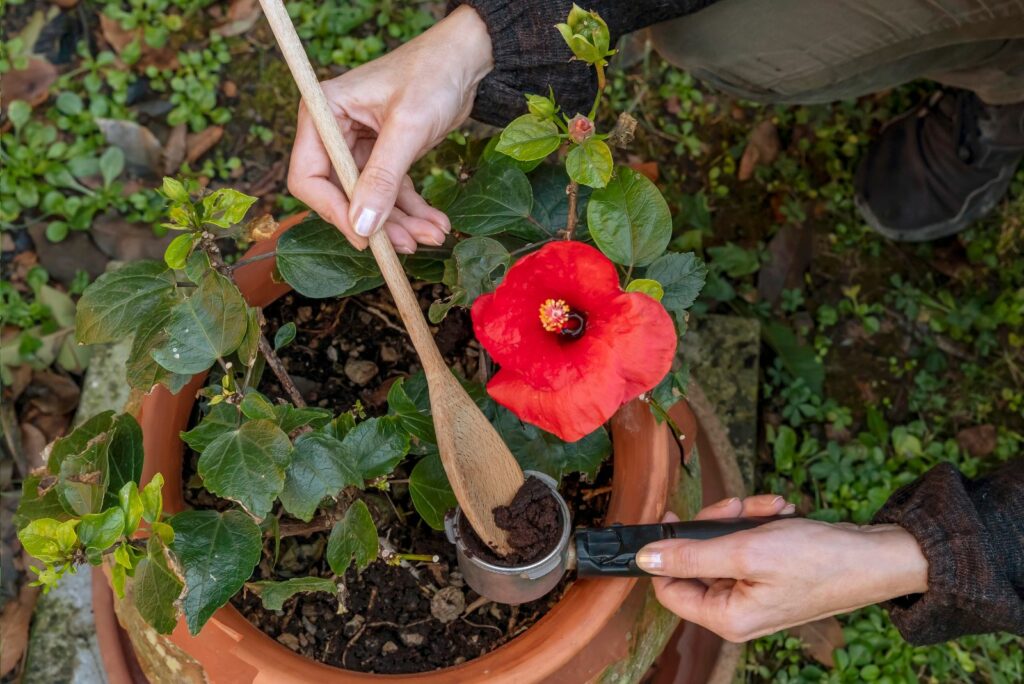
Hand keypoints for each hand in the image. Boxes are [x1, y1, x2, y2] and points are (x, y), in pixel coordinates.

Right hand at [287, 6, 492, 251]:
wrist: (466, 59)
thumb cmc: (432, 74)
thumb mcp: (407, 127)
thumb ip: (383, 178)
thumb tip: (362, 226)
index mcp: (324, 114)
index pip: (309, 177)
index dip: (333, 211)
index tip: (364, 237)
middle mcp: (335, 132)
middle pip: (343, 195)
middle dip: (377, 223)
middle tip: (407, 245)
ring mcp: (360, 146)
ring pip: (372, 200)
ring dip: (401, 223)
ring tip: (433, 235)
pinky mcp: (386, 156)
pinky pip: (393, 192)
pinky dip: (413, 210)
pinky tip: (436, 223)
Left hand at [638, 495, 928, 641]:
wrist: (876, 556)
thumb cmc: (820, 559)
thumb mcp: (746, 550)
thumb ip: (691, 554)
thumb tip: (645, 560)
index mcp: (726, 617)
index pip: (668, 588)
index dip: (666, 550)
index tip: (674, 514)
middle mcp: (737, 611)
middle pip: (697, 560)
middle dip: (716, 524)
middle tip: (736, 507)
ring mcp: (754, 593)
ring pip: (722, 545)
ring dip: (741, 519)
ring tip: (769, 508)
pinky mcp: (769, 576)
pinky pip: (747, 543)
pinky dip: (759, 523)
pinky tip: (780, 512)